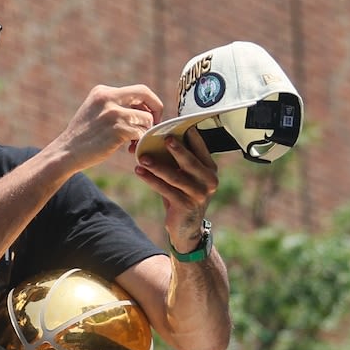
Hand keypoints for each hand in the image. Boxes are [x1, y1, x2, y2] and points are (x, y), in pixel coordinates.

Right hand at [55, 84, 162, 170]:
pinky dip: (140, 143)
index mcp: (102, 92)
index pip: (137, 90)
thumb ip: (114, 106)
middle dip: (156, 110)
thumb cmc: (82, 138)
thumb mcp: (94, 112)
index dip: (148, 103)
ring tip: (133, 144)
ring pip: (146, 119)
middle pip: (145, 95)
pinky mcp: (118, 130)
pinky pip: (141, 133)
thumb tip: (143, 109)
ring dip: (144, 132)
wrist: (66, 154)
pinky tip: (130, 150)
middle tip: (152, 126)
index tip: (148, 117)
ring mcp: (113, 113)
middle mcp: (108, 97)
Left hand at [134, 131, 218, 250]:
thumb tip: (149, 140)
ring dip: (157, 166)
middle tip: (164, 137)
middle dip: (177, 148)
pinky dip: (151, 180)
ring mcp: (199, 194)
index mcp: (210, 169)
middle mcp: (209, 181)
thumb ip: (173, 160)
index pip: (201, 148)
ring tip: (142, 157)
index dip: (190, 136)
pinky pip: (166, 190)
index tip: (178, 123)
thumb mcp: (182, 176)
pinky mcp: (186, 206)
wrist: (186, 227)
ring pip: (175, 176)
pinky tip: (139, 172)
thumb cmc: (182, 195)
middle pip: (190, 161)